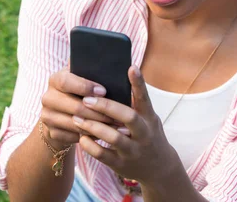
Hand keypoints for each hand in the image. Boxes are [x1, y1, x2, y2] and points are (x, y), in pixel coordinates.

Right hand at [40, 66, 117, 149]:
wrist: (61, 113)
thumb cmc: (79, 91)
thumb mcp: (81, 78)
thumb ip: (90, 71)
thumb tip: (117, 67)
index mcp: (55, 79)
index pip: (66, 81)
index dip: (85, 87)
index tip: (103, 91)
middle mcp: (48, 97)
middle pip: (74, 106)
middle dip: (98, 112)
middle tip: (116, 115)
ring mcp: (47, 116)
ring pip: (76, 123)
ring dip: (97, 126)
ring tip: (115, 126)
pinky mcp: (52, 132)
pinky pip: (74, 136)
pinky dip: (91, 136)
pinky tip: (104, 134)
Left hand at [71, 65, 179, 183]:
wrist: (159, 169)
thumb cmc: (148, 134)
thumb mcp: (148, 118)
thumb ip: (136, 102)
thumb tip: (118, 76)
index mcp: (149, 118)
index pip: (144, 98)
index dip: (139, 83)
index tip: (131, 67)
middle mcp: (143, 133)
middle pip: (128, 117)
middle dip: (106, 107)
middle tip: (87, 99)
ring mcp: (133, 150)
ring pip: (113, 137)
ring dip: (93, 127)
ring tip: (76, 118)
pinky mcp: (121, 164)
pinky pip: (103, 155)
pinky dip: (90, 146)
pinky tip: (81, 137)